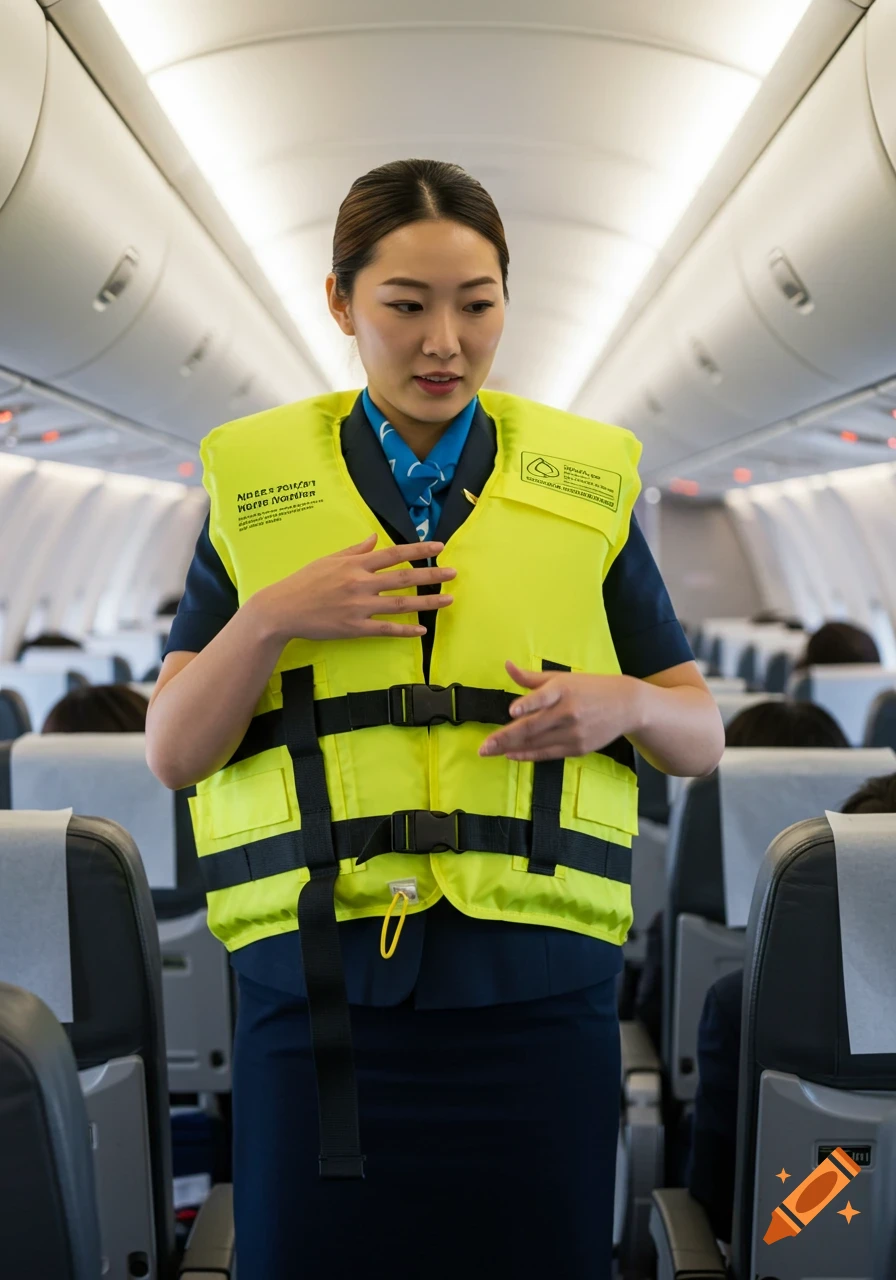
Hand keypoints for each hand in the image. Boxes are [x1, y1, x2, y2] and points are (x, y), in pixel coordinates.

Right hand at [253, 533, 455, 641]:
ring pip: (401, 605)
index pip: (394, 554)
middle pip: (404, 578)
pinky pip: (386, 629)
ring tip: (448, 600)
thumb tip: (375, 539)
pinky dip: (406, 630)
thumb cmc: (303, 582)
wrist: (282, 609)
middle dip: (432, 575)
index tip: (439, 547)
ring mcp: (359, 607)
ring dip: (427, 603)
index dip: (419, 550)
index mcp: (355, 564)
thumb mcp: (328, 559)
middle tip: (453, 573)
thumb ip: (354, 550)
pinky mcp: (354, 628)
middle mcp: (360, 584)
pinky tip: (422, 630)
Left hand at [478, 660, 643, 760]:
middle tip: (483, 748)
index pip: (544, 696)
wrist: (625, 705)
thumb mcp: (562, 678)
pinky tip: (511, 755)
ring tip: (490, 751)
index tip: (513, 710)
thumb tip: (507, 665)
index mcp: (563, 690)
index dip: (528, 703)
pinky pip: (547, 754)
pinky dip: (528, 755)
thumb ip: (531, 678)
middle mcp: (567, 712)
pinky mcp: (578, 748)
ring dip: (511, 749)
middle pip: (532, 727)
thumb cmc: (589, 688)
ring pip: (536, 743)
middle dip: (505, 738)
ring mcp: (573, 732)